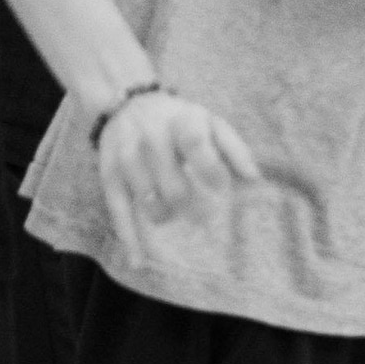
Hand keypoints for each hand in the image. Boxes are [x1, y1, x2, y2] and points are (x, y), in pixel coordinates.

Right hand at [92, 87, 263, 230]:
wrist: (125, 103)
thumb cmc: (179, 121)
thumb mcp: (209, 122)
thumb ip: (234, 149)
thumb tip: (255, 180)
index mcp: (180, 122)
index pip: (195, 145)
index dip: (210, 170)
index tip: (222, 189)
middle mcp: (151, 138)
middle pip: (174, 186)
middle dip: (193, 208)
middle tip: (205, 217)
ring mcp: (128, 158)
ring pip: (150, 203)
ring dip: (168, 217)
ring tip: (177, 211)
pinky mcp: (110, 176)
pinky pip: (118, 211)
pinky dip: (129, 238)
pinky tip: (138, 260)